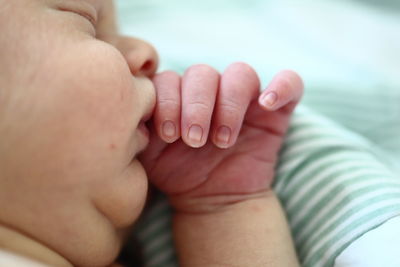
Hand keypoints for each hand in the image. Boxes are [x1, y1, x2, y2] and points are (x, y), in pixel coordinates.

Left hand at [140, 63, 302, 211]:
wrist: (213, 201)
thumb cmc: (180, 174)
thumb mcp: (151, 153)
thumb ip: (140, 127)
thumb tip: (134, 107)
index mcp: (180, 96)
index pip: (171, 78)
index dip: (167, 101)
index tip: (167, 136)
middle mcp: (212, 92)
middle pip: (203, 73)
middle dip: (196, 106)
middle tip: (193, 141)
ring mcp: (245, 99)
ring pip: (240, 74)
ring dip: (228, 105)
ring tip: (222, 140)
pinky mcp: (276, 111)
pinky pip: (289, 84)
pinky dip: (282, 87)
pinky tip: (268, 104)